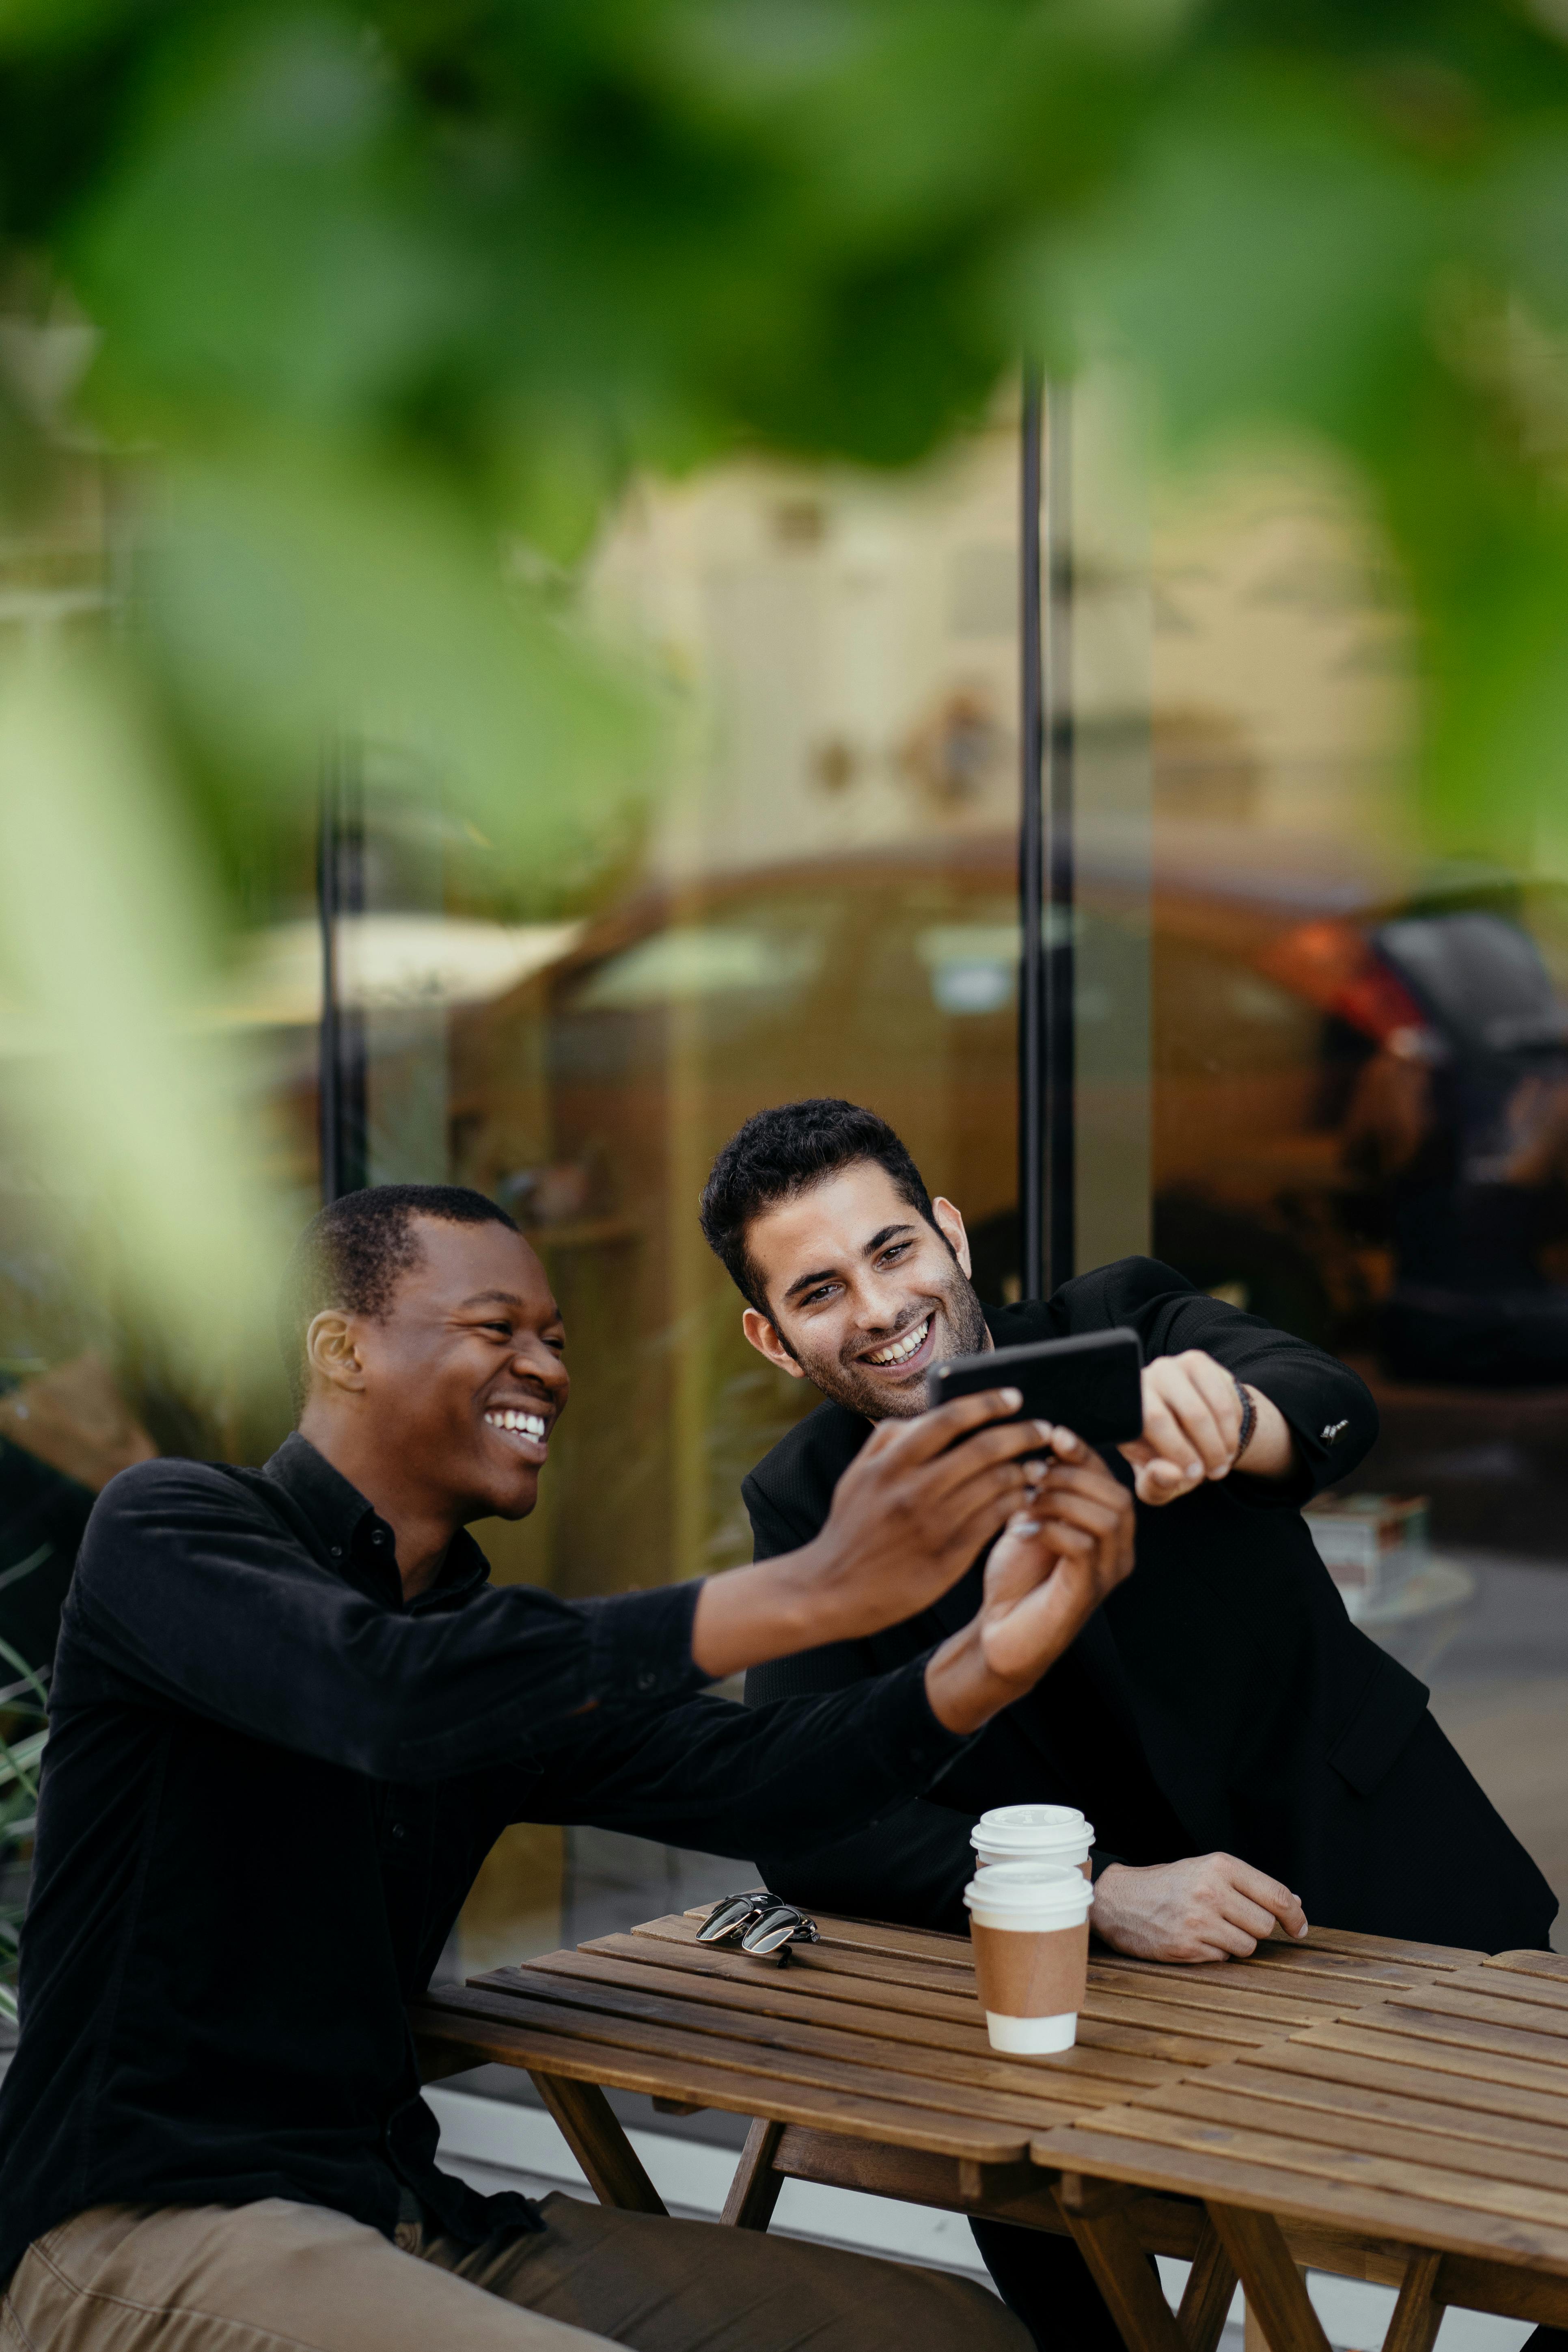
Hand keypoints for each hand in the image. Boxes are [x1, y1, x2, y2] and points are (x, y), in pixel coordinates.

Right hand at [691, 1387, 1051, 1677]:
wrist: (832, 1591)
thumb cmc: (851, 1527)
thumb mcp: (857, 1475)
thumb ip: (888, 1439)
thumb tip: (927, 1414)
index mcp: (890, 1464)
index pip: (948, 1419)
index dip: (987, 1403)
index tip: (1014, 1396)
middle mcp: (913, 1490)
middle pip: (983, 1449)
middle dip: (1022, 1433)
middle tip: (1045, 1428)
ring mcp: (934, 1525)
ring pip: (996, 1485)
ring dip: (1026, 1470)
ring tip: (1041, 1464)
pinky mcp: (949, 1557)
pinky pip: (995, 1521)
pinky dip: (1016, 1503)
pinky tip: (1026, 1497)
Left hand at [924, 1428, 1134, 1733]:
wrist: (997, 1635)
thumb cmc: (1014, 1576)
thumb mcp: (1027, 1518)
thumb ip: (1040, 1486)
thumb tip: (1036, 1439)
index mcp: (1108, 1529)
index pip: (1109, 1478)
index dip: (1083, 1452)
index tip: (1051, 1434)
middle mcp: (1118, 1552)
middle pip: (1117, 1494)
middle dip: (1072, 1474)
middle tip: (1030, 1470)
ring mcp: (1106, 1575)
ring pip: (1108, 1517)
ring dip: (1061, 1498)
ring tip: (1025, 1498)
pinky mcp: (1087, 1594)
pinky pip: (1085, 1547)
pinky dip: (1051, 1528)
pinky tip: (1022, 1528)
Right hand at [1091, 1853, 1307, 1960]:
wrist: (1119, 1900)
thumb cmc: (1169, 1883)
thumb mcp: (1207, 1870)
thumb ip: (1250, 1886)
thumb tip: (1295, 1904)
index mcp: (1219, 1866)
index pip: (1277, 1896)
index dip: (1296, 1916)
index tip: (1300, 1927)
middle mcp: (1211, 1892)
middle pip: (1265, 1925)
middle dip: (1256, 1928)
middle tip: (1235, 1920)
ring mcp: (1198, 1922)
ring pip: (1247, 1947)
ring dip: (1237, 1943)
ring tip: (1212, 1928)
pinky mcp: (1187, 1948)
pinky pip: (1223, 1959)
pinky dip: (1216, 1953)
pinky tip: (1196, 1938)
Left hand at [1118, 1350, 1292, 1502]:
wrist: (1195, 1432)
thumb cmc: (1169, 1460)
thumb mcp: (1158, 1483)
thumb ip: (1156, 1485)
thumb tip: (1170, 1473)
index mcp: (1122, 1412)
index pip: (1146, 1425)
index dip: (1174, 1453)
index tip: (1192, 1476)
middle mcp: (1138, 1382)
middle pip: (1171, 1416)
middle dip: (1200, 1452)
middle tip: (1212, 1474)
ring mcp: (1166, 1367)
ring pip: (1202, 1409)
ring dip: (1220, 1444)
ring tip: (1222, 1464)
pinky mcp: (1195, 1361)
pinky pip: (1222, 1398)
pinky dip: (1230, 1428)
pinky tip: (1227, 1442)